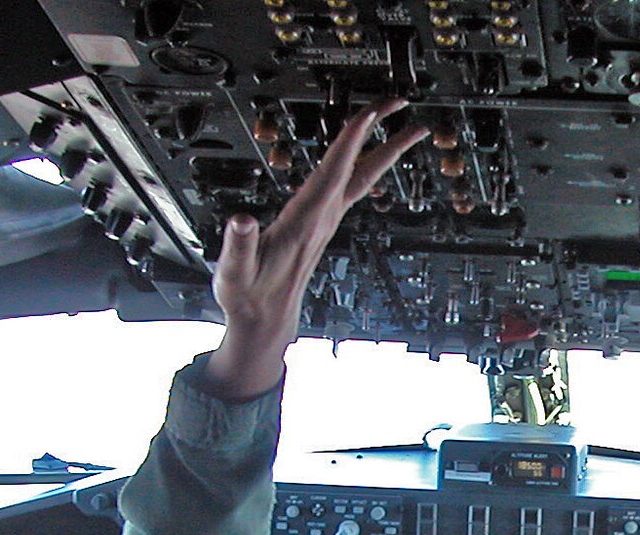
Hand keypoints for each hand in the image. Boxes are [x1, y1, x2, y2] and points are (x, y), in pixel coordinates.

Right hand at [202, 99, 429, 399]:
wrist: (264, 320)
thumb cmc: (249, 295)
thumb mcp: (235, 271)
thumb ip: (238, 244)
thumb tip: (241, 221)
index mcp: (306, 220)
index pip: (334, 171)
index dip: (352, 141)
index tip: (371, 113)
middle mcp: (323, 218)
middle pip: (362, 171)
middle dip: (385, 139)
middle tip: (404, 110)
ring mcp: (325, 221)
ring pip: (361, 178)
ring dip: (381, 150)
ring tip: (402, 128)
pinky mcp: (321, 225)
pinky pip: (349, 186)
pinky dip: (359, 164)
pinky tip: (362, 158)